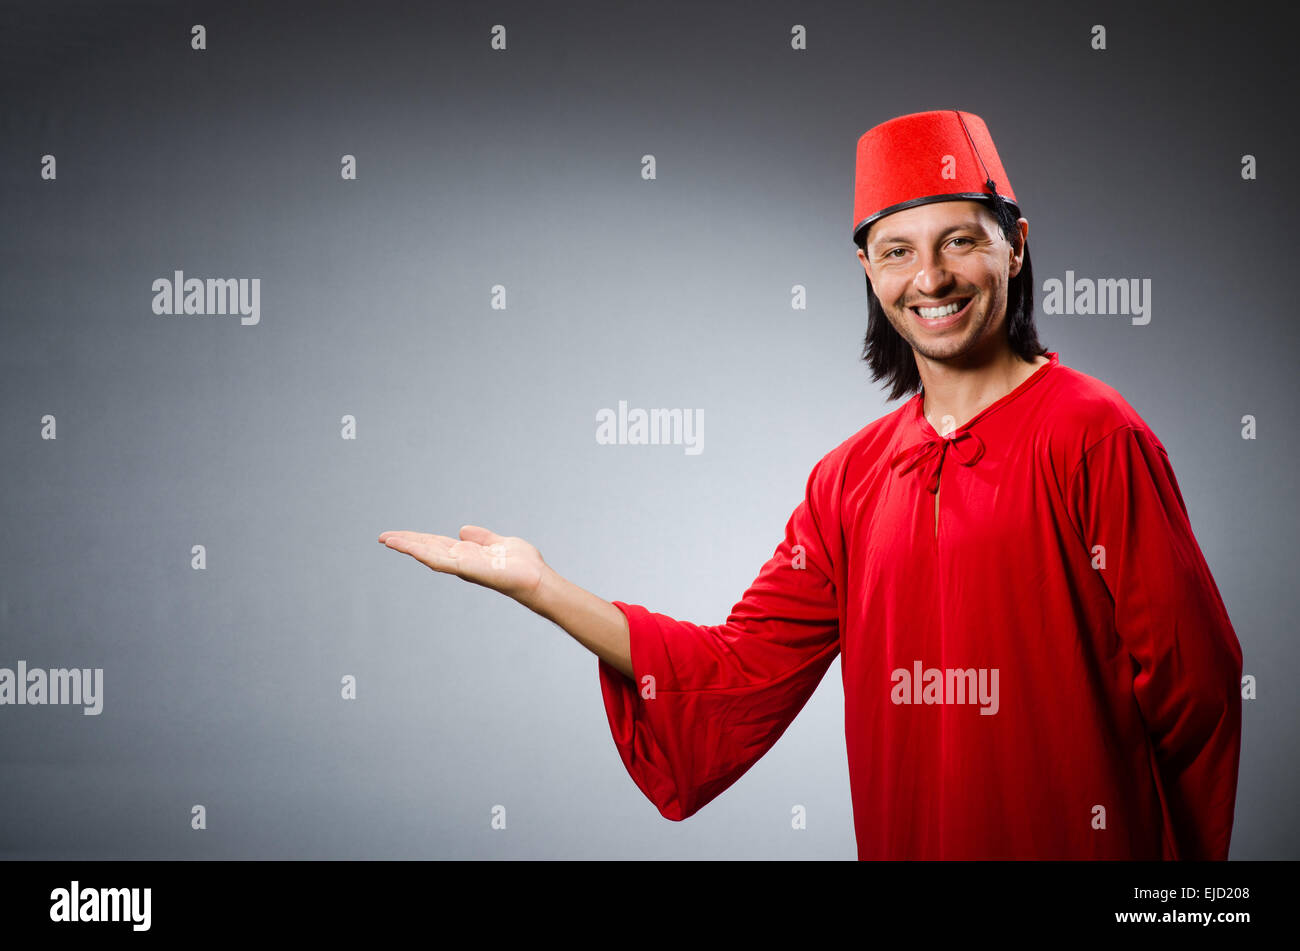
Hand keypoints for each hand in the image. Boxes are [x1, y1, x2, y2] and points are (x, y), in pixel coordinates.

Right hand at [377, 524, 548, 604]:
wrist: (536, 579)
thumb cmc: (523, 565)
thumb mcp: (499, 543)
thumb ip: (482, 538)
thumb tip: (462, 529)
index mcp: (467, 554)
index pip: (436, 545)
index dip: (418, 540)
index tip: (399, 535)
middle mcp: (461, 561)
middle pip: (427, 549)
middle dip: (406, 543)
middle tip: (383, 537)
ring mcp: (461, 566)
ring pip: (428, 554)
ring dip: (407, 547)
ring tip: (387, 539)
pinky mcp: (466, 568)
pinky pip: (439, 560)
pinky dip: (422, 552)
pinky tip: (408, 546)